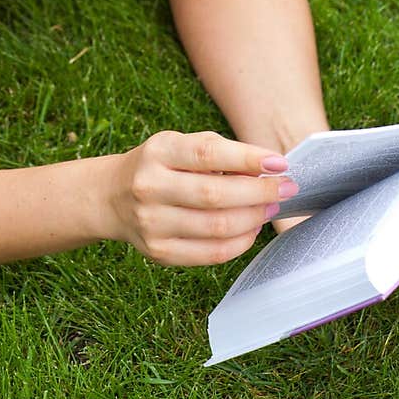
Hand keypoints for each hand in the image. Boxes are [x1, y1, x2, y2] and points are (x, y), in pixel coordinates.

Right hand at [107, 130, 298, 265]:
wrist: (112, 197)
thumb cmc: (160, 166)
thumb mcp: (179, 145)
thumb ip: (218, 153)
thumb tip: (268, 171)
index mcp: (158, 152)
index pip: (208, 154)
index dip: (247, 159)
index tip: (280, 163)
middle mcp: (150, 187)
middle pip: (215, 195)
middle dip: (260, 193)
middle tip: (286, 189)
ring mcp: (152, 223)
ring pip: (217, 227)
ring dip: (254, 218)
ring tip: (270, 207)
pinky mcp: (159, 252)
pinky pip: (210, 254)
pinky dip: (239, 243)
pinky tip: (251, 229)